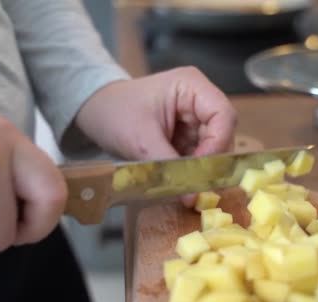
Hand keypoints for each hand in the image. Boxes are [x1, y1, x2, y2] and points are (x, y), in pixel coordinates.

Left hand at [75, 67, 236, 205]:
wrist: (93, 113)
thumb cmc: (113, 114)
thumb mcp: (141, 141)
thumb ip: (170, 169)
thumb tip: (194, 199)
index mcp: (192, 86)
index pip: (224, 116)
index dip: (218, 145)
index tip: (200, 170)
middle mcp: (199, 99)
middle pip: (222, 134)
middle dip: (208, 162)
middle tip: (192, 187)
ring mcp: (193, 118)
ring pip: (211, 150)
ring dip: (198, 169)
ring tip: (181, 186)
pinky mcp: (186, 135)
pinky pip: (197, 157)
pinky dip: (189, 171)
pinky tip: (176, 181)